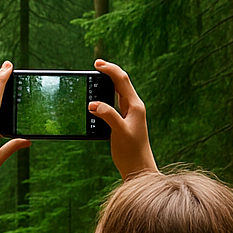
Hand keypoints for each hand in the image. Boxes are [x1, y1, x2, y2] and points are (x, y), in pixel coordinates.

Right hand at [90, 59, 158, 179]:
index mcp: (135, 106)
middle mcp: (134, 107)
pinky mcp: (125, 121)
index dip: (110, 70)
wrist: (139, 169)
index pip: (122, 81)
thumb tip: (93, 104)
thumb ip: (108, 116)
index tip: (97, 64)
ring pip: (118, 92)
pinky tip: (98, 99)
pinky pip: (115, 103)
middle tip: (96, 66)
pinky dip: (106, 97)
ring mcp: (130, 114)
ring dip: (107, 84)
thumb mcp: (119, 132)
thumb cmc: (132, 152)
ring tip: (96, 78)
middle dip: (109, 73)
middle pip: (121, 83)